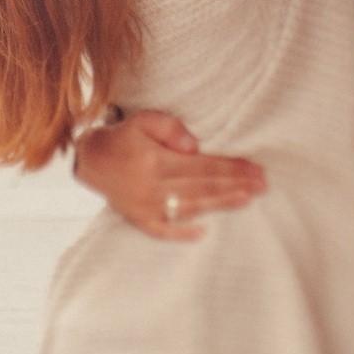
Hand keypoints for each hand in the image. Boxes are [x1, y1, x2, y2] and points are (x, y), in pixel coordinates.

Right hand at [72, 110, 264, 241]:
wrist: (91, 160)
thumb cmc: (123, 137)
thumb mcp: (143, 119)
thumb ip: (170, 127)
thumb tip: (194, 146)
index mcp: (154, 161)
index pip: (202, 166)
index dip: (231, 168)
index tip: (255, 169)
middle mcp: (151, 187)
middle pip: (201, 187)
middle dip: (234, 185)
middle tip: (262, 185)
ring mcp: (145, 207)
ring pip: (189, 208)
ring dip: (220, 205)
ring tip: (246, 199)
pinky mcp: (138, 219)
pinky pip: (162, 231)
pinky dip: (182, 234)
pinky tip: (204, 233)